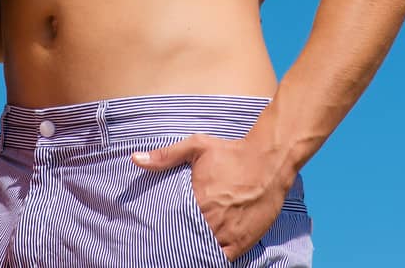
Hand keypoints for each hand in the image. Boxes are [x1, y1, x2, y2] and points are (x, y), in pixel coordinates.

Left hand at [132, 134, 291, 261]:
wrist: (270, 160)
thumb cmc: (232, 153)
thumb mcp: (197, 147)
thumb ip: (165, 156)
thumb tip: (135, 159)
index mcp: (196, 201)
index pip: (170, 225)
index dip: (163, 230)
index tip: (155, 232)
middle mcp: (210, 221)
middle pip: (185, 240)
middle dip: (177, 241)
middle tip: (169, 241)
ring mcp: (227, 234)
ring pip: (202, 252)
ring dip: (194, 251)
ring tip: (183, 249)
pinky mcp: (242, 242)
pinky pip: (222, 260)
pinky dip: (212, 259)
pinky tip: (204, 255)